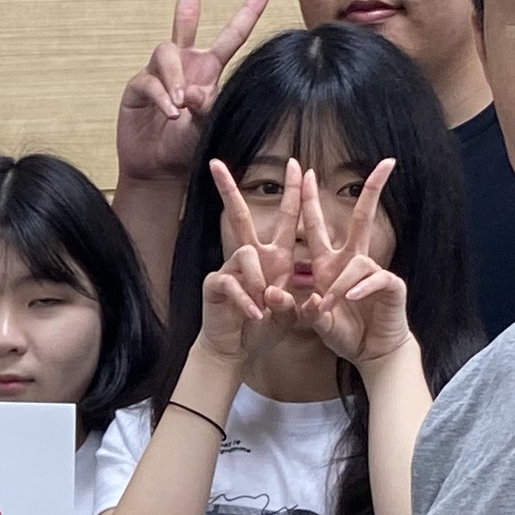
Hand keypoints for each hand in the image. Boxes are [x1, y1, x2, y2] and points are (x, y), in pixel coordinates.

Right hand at [116, 0, 271, 189]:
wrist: (159, 167)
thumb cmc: (188, 146)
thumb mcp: (209, 127)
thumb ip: (207, 108)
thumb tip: (192, 92)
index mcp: (208, 68)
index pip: (231, 34)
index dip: (247, 11)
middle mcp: (184, 62)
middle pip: (185, 13)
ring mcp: (159, 71)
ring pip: (166, 52)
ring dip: (174, 77)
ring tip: (180, 106)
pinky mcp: (138, 86)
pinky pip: (149, 80)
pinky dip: (161, 96)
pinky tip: (170, 113)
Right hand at [196, 154, 307, 359]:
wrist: (236, 350)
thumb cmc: (264, 327)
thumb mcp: (291, 315)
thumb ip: (299, 305)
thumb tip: (292, 295)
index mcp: (274, 256)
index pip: (285, 217)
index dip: (292, 191)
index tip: (297, 164)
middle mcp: (250, 256)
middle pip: (239, 215)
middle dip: (228, 189)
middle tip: (215, 164)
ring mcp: (230, 268)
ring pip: (245, 254)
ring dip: (258, 279)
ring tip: (264, 305)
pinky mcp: (215, 285)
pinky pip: (233, 283)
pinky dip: (247, 301)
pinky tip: (256, 315)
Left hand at [291, 153, 405, 368]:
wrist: (371, 354)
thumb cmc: (344, 333)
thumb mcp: (314, 320)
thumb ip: (297, 308)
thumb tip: (275, 297)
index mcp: (330, 264)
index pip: (318, 225)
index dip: (311, 200)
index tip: (307, 171)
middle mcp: (353, 262)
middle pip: (362, 219)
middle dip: (372, 191)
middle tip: (385, 164)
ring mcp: (374, 272)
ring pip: (357, 263)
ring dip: (340, 283)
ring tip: (328, 305)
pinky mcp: (391, 287)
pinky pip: (374, 280)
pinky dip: (359, 289)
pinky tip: (349, 300)